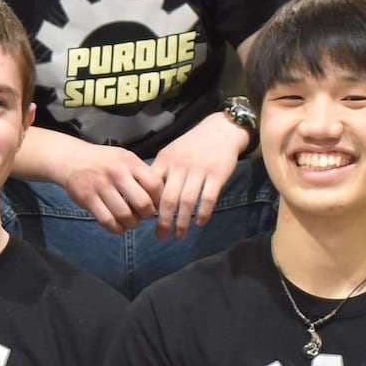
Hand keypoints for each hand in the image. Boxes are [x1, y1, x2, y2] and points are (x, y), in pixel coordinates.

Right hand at [57, 141, 163, 234]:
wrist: (72, 159)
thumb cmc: (104, 161)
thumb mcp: (125, 158)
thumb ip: (142, 173)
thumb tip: (161, 197)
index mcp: (129, 162)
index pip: (155, 185)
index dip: (159, 199)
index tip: (156, 204)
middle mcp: (116, 173)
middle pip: (143, 203)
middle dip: (147, 215)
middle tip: (144, 215)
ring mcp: (101, 186)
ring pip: (125, 215)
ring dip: (132, 224)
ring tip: (131, 221)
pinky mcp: (87, 198)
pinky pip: (107, 221)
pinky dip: (116, 228)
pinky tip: (119, 226)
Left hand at [149, 114, 246, 240]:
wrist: (221, 129)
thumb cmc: (192, 145)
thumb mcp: (171, 153)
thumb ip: (160, 172)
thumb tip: (147, 197)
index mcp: (165, 161)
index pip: (151, 186)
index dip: (147, 204)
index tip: (144, 220)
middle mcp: (180, 166)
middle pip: (168, 198)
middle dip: (163, 220)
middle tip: (160, 236)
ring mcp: (199, 170)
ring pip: (187, 201)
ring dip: (183, 221)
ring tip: (179, 235)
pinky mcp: (217, 174)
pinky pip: (208, 198)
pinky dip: (203, 212)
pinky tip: (199, 223)